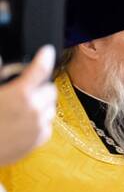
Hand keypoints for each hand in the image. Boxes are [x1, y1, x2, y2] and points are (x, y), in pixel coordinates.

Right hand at [0, 46, 56, 165]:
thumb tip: (1, 59)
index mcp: (20, 93)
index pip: (41, 69)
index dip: (44, 57)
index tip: (46, 52)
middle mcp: (34, 109)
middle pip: (50, 89)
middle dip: (40, 86)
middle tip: (25, 88)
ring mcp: (39, 125)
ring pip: (50, 107)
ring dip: (40, 103)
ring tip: (21, 107)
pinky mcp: (40, 139)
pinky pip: (47, 123)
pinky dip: (38, 120)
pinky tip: (22, 121)